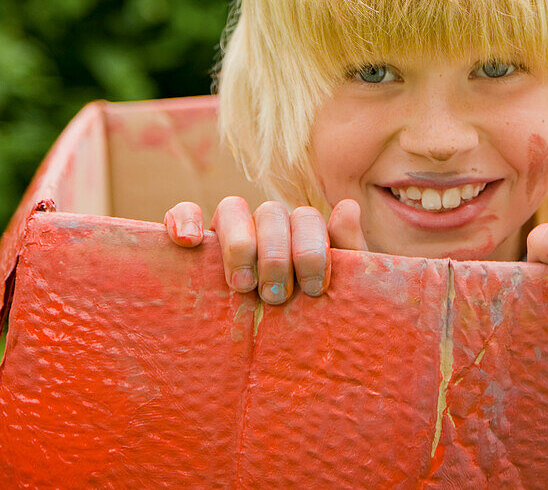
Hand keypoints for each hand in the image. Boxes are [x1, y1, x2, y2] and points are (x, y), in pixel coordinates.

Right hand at [164, 196, 367, 302]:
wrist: (293, 358)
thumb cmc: (313, 320)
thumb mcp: (339, 292)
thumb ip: (348, 249)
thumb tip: (347, 206)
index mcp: (300, 233)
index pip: (305, 217)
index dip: (311, 249)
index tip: (314, 289)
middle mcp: (265, 227)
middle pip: (270, 212)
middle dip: (276, 253)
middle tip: (276, 296)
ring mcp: (229, 234)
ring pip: (230, 209)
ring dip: (238, 243)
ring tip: (242, 285)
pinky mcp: (195, 247)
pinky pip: (182, 214)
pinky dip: (182, 218)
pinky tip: (188, 241)